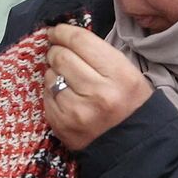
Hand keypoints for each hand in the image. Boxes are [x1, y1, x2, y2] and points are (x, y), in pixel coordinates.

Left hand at [42, 23, 154, 151]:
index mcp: (119, 76)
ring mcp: (77, 112)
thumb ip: (99, 54)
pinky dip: (52, 92)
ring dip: (54, 72)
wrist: (131, 147)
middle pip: (61, 56)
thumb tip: (65, 37)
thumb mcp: (127, 74)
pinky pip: (46, 96)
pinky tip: (64, 95)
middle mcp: (98, 93)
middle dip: (56, 50)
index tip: (57, 30)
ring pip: (50, 76)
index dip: (64, 32)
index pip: (80, 41)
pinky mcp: (62, 126)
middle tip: (59, 52)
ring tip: (66, 77)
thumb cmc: (130, 104)